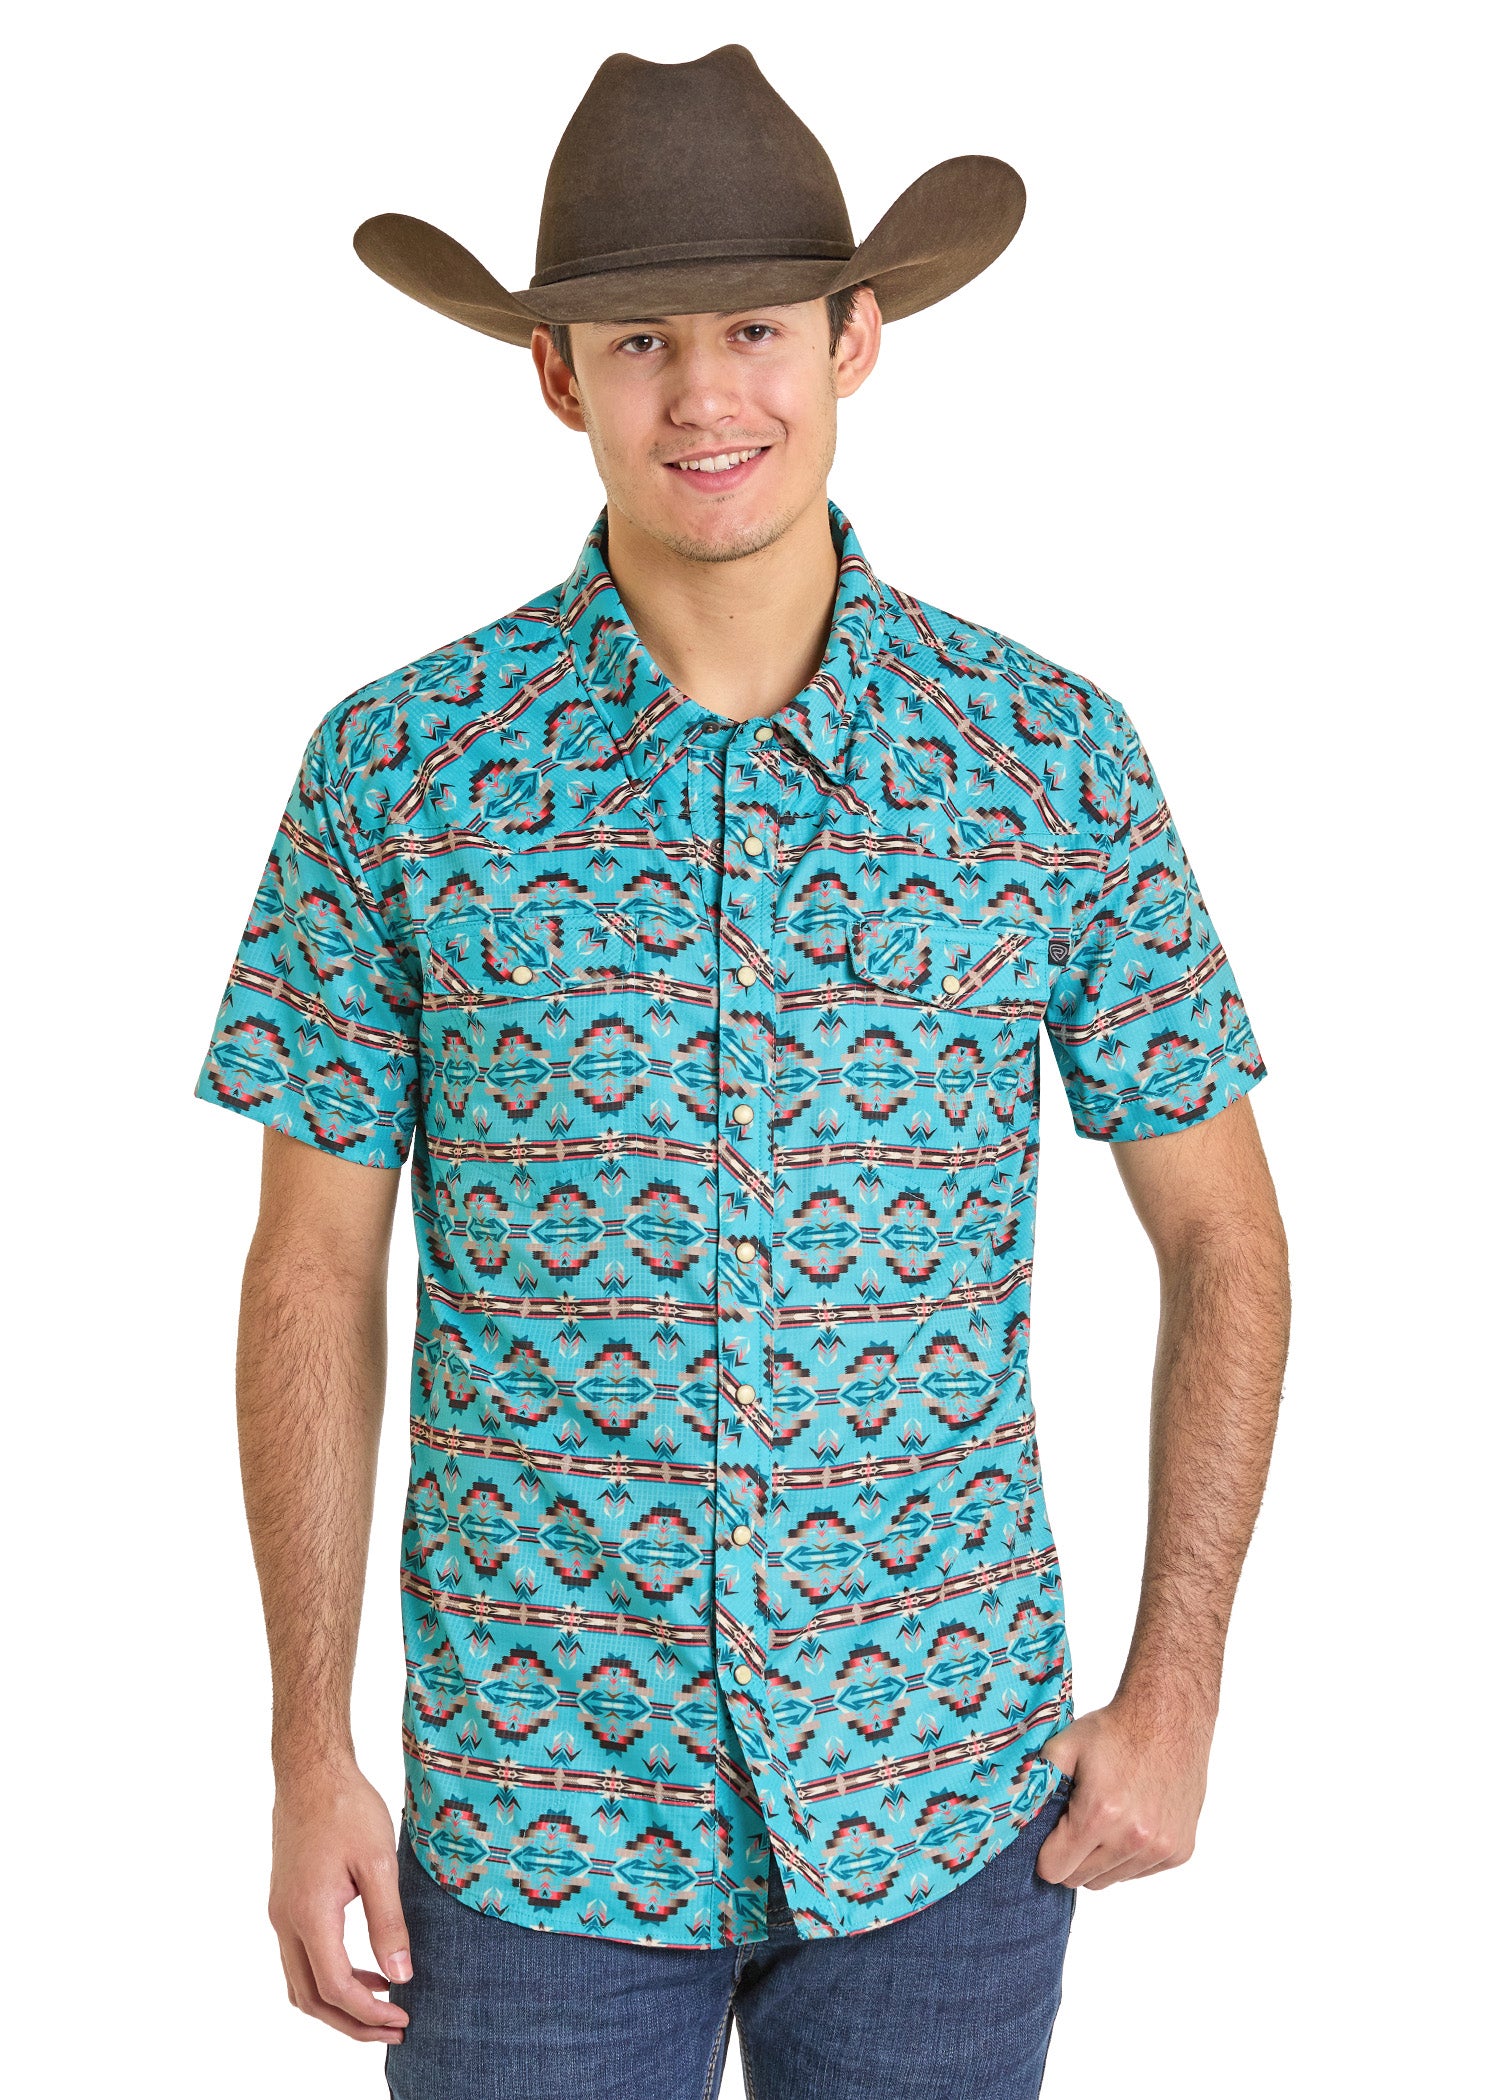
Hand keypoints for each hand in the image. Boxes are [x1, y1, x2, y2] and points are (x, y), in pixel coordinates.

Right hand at [267, 1766, 411, 2043]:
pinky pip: (302, 1958)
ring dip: (338, 2004)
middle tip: (395, 2029)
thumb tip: (401, 1976)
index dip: (368, 2013)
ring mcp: (281, 1914)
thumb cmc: (347, 1808)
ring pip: (301, 1983)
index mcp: (309, 1915)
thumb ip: (389, 1922)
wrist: (310, 1771)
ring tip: (384, 2005)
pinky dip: (330, 1976)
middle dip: (351, 2023)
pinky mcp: (286, 1903)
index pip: (335, 1987)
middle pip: (311, 1999)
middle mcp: (286, 1922)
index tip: (403, 2019)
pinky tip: (366, 1968)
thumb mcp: (380, 1862)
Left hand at [1033, 1698, 1210, 1890]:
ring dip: (1104, 1857)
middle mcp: (1133, 1838)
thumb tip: (1012, 1816)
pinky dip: (1131, 1854)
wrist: (1169, 1717)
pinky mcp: (1180, 1851)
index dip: (1047, 1853)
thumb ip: (1034, 1783)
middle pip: (1083, 1880)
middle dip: (1074, 1856)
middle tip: (1079, 1821)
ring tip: (1109, 1816)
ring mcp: (1160, 1848)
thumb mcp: (1064, 1745)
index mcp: (1099, 1815)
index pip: (1055, 1870)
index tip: (1052, 1833)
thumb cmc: (1115, 1730)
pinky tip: (1134, 1818)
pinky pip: (1140, 1872)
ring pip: (1112, 1879)